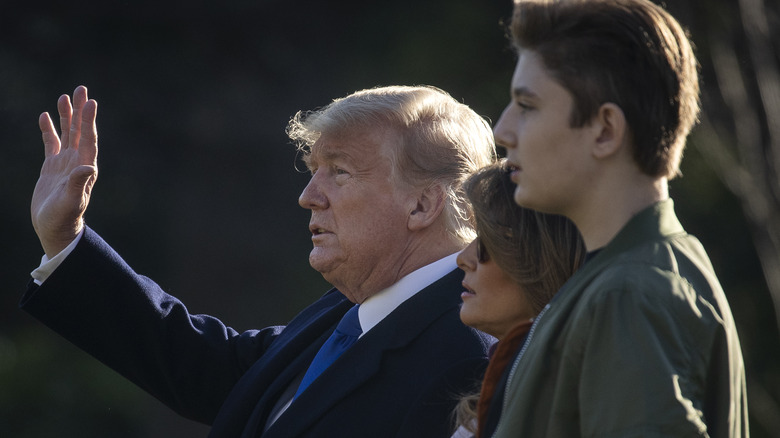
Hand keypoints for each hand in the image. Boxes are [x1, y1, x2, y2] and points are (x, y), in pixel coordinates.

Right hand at [31, 85, 97, 257]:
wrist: (54, 228)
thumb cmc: (64, 218)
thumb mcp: (71, 201)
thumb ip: (79, 183)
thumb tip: (89, 167)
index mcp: (85, 167)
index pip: (89, 138)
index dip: (89, 120)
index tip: (91, 102)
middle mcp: (78, 162)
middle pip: (80, 130)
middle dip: (81, 110)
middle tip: (81, 89)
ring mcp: (65, 163)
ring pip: (67, 134)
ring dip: (67, 116)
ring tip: (66, 96)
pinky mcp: (52, 167)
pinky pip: (51, 143)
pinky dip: (49, 130)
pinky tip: (46, 116)